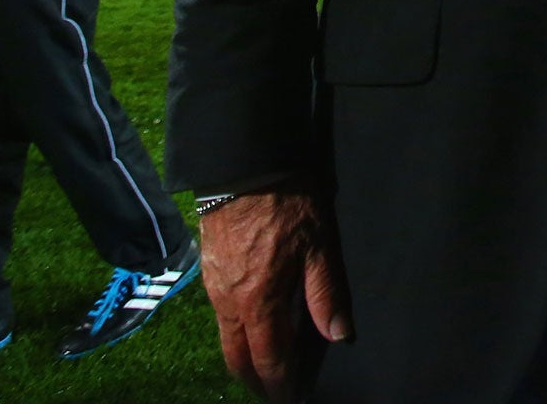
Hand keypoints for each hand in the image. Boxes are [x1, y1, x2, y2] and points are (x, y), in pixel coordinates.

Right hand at [202, 190, 350, 400]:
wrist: (244, 165)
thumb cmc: (288, 202)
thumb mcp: (319, 245)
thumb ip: (326, 293)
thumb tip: (338, 335)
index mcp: (259, 300)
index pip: (270, 359)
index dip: (283, 385)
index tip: (295, 399)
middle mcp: (229, 302)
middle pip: (238, 357)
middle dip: (257, 381)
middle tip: (276, 392)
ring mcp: (214, 287)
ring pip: (226, 337)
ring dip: (244, 358)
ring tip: (266, 366)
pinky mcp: (208, 270)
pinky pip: (219, 314)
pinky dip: (236, 332)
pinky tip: (252, 326)